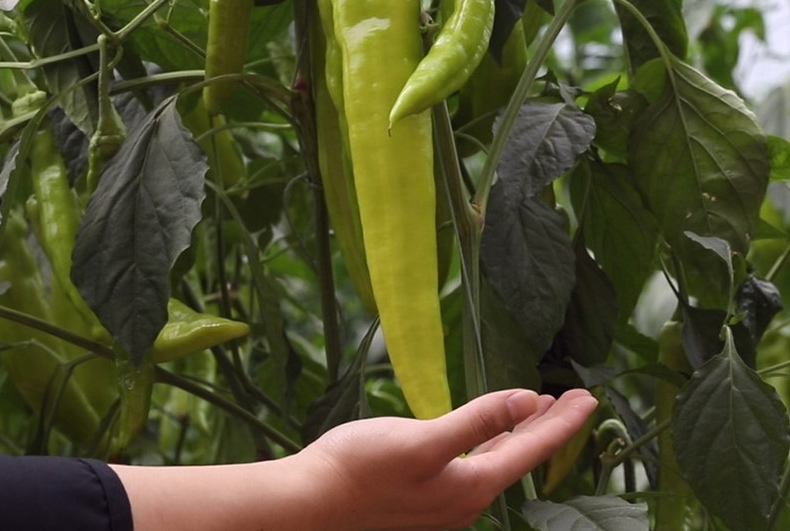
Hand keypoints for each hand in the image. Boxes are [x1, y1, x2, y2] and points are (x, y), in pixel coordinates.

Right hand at [299, 388, 597, 530]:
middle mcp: (464, 500)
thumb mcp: (424, 441)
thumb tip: (527, 401)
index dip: (563, 422)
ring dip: (521, 433)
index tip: (589, 398)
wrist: (311, 505)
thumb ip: (477, 421)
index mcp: (470, 487)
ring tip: (539, 410)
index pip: (532, 450)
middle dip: (550, 426)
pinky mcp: (423, 495)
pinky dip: (491, 441)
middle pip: (520, 456)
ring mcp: (443, 501)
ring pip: (497, 460)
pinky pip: (473, 463)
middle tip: (576, 398)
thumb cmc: (362, 469)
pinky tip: (487, 433)